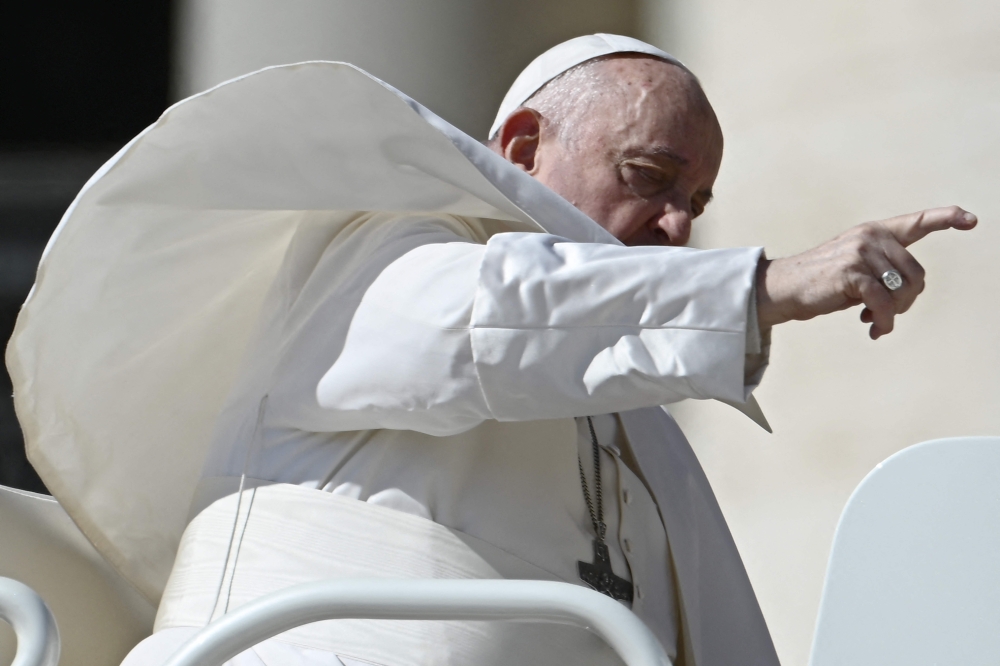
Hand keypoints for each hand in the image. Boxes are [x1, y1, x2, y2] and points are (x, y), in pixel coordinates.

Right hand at [756, 206, 977, 338]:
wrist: (783, 288)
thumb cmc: (820, 283)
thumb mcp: (855, 268)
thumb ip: (883, 271)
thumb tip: (907, 294)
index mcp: (873, 233)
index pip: (916, 222)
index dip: (947, 219)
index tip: (971, 220)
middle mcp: (870, 237)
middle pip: (916, 274)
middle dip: (907, 301)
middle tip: (887, 314)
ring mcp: (861, 253)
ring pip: (902, 290)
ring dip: (893, 313)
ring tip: (875, 320)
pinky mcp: (852, 273)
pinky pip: (883, 302)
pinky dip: (883, 320)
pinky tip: (873, 327)